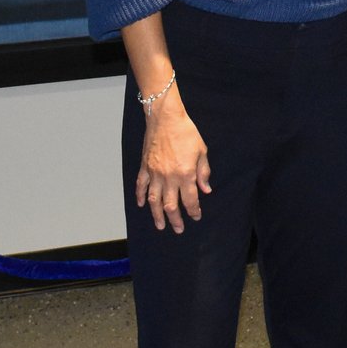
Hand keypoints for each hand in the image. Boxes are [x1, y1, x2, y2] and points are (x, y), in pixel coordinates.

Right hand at [134, 88, 212, 232]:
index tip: (196, 216)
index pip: (190, 200)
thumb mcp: (202, 151)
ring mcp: (154, 173)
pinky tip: (142, 205)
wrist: (165, 118)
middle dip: (175, 220)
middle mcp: (169, 177)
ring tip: (160, 226)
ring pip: (154, 200)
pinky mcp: (145, 167)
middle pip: (171, 205)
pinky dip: (140, 196)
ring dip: (157, 215)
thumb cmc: (185, 132)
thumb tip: (206, 190)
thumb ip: (204, 172)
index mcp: (186, 174)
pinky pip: (141, 186)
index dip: (193, 211)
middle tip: (178, 229)